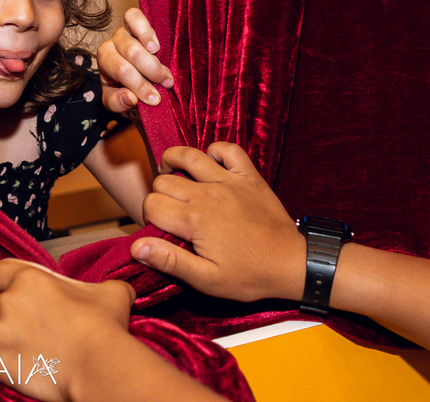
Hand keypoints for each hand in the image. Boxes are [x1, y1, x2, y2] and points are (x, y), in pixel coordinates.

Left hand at [0, 259, 135, 401]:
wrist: (99, 367)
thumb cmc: (103, 327)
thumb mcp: (111, 292)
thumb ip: (104, 285)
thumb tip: (118, 289)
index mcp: (28, 279)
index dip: (0, 283)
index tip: (10, 292)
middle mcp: (8, 302)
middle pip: (2, 306)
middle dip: (18, 316)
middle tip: (45, 328)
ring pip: (0, 335)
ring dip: (14, 341)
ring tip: (43, 350)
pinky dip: (10, 365)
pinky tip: (34, 366)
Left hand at [97, 7, 173, 113]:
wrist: (131, 75)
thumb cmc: (122, 87)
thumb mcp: (116, 101)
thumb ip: (118, 102)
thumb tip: (131, 98)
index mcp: (105, 60)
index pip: (121, 70)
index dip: (139, 85)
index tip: (155, 99)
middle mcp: (113, 43)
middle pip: (132, 53)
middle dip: (151, 72)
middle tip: (166, 85)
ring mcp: (124, 31)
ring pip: (136, 37)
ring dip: (154, 56)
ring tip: (164, 70)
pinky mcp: (136, 23)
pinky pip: (134, 16)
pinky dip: (146, 30)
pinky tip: (156, 47)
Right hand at [131, 143, 304, 302]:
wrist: (292, 263)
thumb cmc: (249, 275)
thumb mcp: (206, 280)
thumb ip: (169, 261)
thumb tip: (136, 246)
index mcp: (194, 219)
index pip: (151, 204)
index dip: (149, 217)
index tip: (161, 230)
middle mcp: (208, 193)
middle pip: (164, 180)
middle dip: (160, 195)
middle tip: (171, 212)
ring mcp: (230, 181)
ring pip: (188, 155)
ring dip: (174, 162)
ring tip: (174, 177)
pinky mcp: (249, 175)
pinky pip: (227, 149)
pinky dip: (215, 152)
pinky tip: (211, 166)